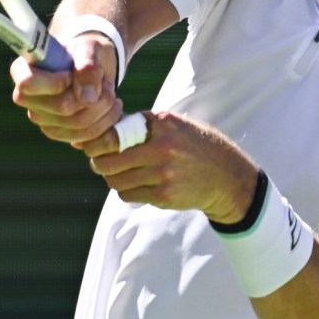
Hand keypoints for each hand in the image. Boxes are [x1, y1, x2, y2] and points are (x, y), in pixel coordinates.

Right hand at [10, 33, 121, 145]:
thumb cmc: (84, 51)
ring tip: (109, 90)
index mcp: (23, 71)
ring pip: (79, 126)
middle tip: (105, 79)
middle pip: (63, 108)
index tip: (72, 73)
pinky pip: (86, 138)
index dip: (55, 82)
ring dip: (104, 108)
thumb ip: (87, 67)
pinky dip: (105, 122)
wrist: (90, 64)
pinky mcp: (58, 133)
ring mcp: (42, 119)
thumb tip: (87, 99)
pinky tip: (110, 107)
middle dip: (94, 95)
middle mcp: (28, 98)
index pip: (28, 84)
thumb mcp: (88, 49)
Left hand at [83, 111, 258, 224]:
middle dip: (99, 162)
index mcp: (162, 123)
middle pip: (110, 160)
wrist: (225, 176)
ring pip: (116, 180)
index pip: (115, 133)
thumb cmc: (192, 145)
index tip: (92, 144)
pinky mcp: (164, 195)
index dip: (97, 141)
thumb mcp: (173, 124)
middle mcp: (162, 147)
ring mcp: (163, 173)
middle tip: (99, 162)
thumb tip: (97, 131)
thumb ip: (141, 125)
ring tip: (117, 173)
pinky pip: (128, 194)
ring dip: (111, 178)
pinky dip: (125, 190)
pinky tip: (134, 184)